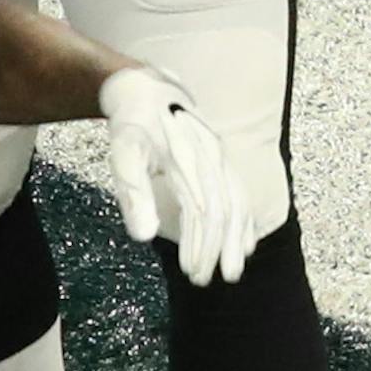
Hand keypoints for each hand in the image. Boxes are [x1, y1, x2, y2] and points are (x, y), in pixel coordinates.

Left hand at [98, 66, 253, 285]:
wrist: (149, 90)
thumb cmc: (133, 125)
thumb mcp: (123, 154)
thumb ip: (133, 194)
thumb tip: (142, 238)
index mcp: (189, 158)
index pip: (202, 209)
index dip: (200, 244)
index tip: (191, 273)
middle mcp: (212, 158)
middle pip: (225, 209)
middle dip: (218, 249)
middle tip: (204, 280)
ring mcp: (221, 159)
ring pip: (238, 202)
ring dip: (236, 240)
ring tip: (232, 272)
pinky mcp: (222, 162)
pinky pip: (241, 193)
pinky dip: (245, 222)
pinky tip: (246, 244)